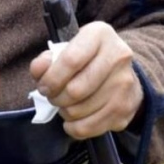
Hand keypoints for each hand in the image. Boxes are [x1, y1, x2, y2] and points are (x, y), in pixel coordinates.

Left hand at [29, 22, 142, 139]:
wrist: (120, 73)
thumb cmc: (85, 60)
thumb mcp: (65, 50)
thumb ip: (47, 59)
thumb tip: (38, 70)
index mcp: (99, 35)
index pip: (71, 60)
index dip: (51, 78)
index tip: (43, 86)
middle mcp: (118, 56)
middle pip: (75, 90)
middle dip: (56, 98)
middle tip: (53, 97)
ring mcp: (125, 84)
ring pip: (80, 111)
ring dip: (65, 112)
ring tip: (66, 105)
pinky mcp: (125, 108)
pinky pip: (89, 127)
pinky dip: (74, 128)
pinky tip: (73, 119)